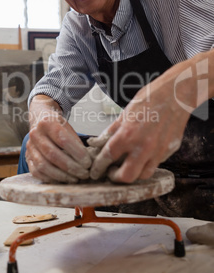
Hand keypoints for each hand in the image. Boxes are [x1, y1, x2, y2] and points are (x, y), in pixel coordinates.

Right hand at [26, 106, 90, 182]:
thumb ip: (75, 141)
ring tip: (75, 179)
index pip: (62, 139)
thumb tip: (86, 160)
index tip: (88, 162)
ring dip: (61, 175)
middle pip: (52, 154)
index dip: (77, 153)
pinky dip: (50, 178)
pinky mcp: (27, 158)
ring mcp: (29, 147)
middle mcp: (35, 134)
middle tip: (84, 173)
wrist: (39, 120)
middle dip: (71, 167)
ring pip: (43, 165)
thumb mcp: (67, 126)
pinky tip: (62, 180)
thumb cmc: (57, 125)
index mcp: (47, 122)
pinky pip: (37, 172)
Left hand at [89, 64, 194, 182]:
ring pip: (143, 175)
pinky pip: (156, 164)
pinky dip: (147, 163)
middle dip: (115, 177)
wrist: (176, 94)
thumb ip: (112, 131)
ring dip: (133, 173)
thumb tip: (99, 142)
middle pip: (126, 176)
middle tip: (111, 172)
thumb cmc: (151, 98)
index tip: (95, 170)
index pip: (108, 157)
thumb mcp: (125, 113)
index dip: (98, 167)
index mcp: (128, 134)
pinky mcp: (170, 151)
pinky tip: (142, 156)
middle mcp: (143, 146)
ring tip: (127, 165)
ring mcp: (159, 151)